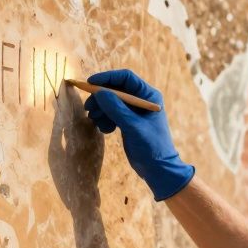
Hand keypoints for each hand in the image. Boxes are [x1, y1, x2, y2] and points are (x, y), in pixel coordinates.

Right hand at [82, 69, 194, 200]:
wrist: (158, 170)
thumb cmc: (152, 147)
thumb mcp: (133, 127)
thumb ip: (116, 109)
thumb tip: (100, 92)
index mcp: (148, 96)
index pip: (126, 78)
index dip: (107, 78)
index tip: (90, 83)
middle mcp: (141, 100)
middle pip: (115, 89)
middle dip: (100, 98)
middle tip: (88, 108)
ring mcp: (133, 111)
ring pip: (110, 102)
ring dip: (101, 110)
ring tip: (96, 122)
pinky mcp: (127, 122)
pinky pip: (111, 114)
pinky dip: (105, 120)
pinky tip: (106, 131)